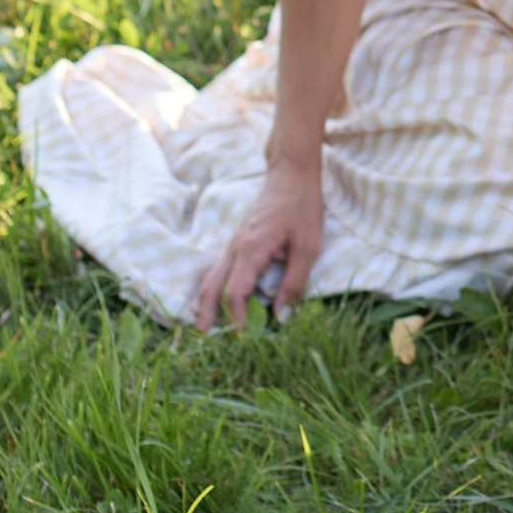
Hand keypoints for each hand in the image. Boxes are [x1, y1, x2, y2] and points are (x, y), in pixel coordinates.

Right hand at [192, 159, 324, 330]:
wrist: (291, 173)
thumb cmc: (302, 207)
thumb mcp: (309, 246)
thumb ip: (295, 282)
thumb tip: (282, 316)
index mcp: (252, 248)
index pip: (235, 291)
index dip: (236, 317)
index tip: (242, 339)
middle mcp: (235, 247)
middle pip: (212, 286)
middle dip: (207, 314)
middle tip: (203, 339)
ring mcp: (233, 243)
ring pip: (211, 277)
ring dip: (207, 302)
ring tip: (205, 326)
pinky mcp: (237, 241)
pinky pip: (219, 269)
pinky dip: (214, 288)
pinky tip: (218, 301)